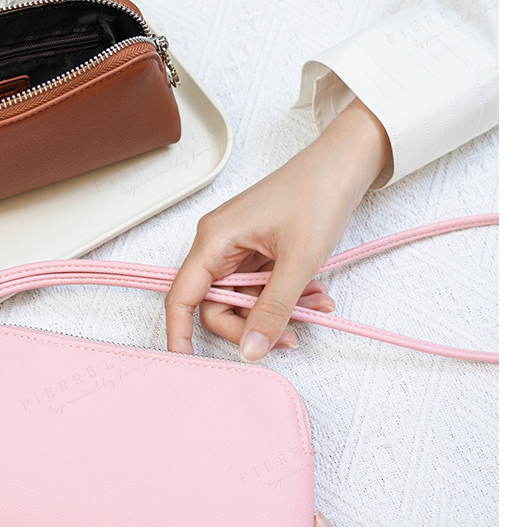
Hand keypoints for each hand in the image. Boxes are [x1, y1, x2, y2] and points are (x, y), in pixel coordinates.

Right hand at [165, 99, 391, 359]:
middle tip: (288, 336)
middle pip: (217, 305)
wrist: (346, 163)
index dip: (180, 333)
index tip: (187, 363)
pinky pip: (262, 286)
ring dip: (277, 311)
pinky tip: (316, 294)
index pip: (183, 297)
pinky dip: (286, 296)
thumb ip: (272, 311)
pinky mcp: (259, 249)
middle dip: (252, 325)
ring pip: (244, 299)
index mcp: (214, 241)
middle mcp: (219, 245)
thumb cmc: (317, 195)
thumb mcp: (298, 262)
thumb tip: (251, 350)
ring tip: (316, 307)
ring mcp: (239, 247)